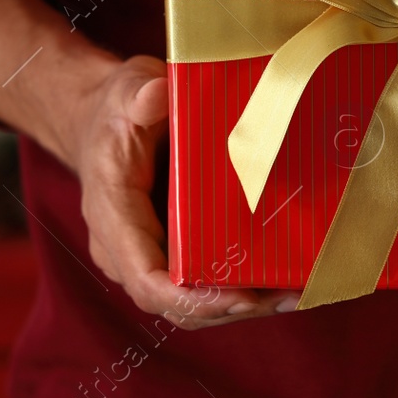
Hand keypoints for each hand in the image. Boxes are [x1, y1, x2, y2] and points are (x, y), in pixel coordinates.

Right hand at [68, 55, 300, 328]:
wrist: (103, 118)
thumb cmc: (115, 108)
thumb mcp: (126, 91)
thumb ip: (139, 95)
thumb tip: (158, 95)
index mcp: (113, 215)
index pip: (146, 278)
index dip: (192, 298)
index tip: (240, 297)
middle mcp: (125, 248)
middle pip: (176, 303)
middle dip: (231, 307)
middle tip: (285, 297)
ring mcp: (147, 252)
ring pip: (191, 300)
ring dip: (242, 303)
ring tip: (294, 294)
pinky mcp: (170, 248)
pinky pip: (200, 281)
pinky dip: (238, 287)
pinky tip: (282, 279)